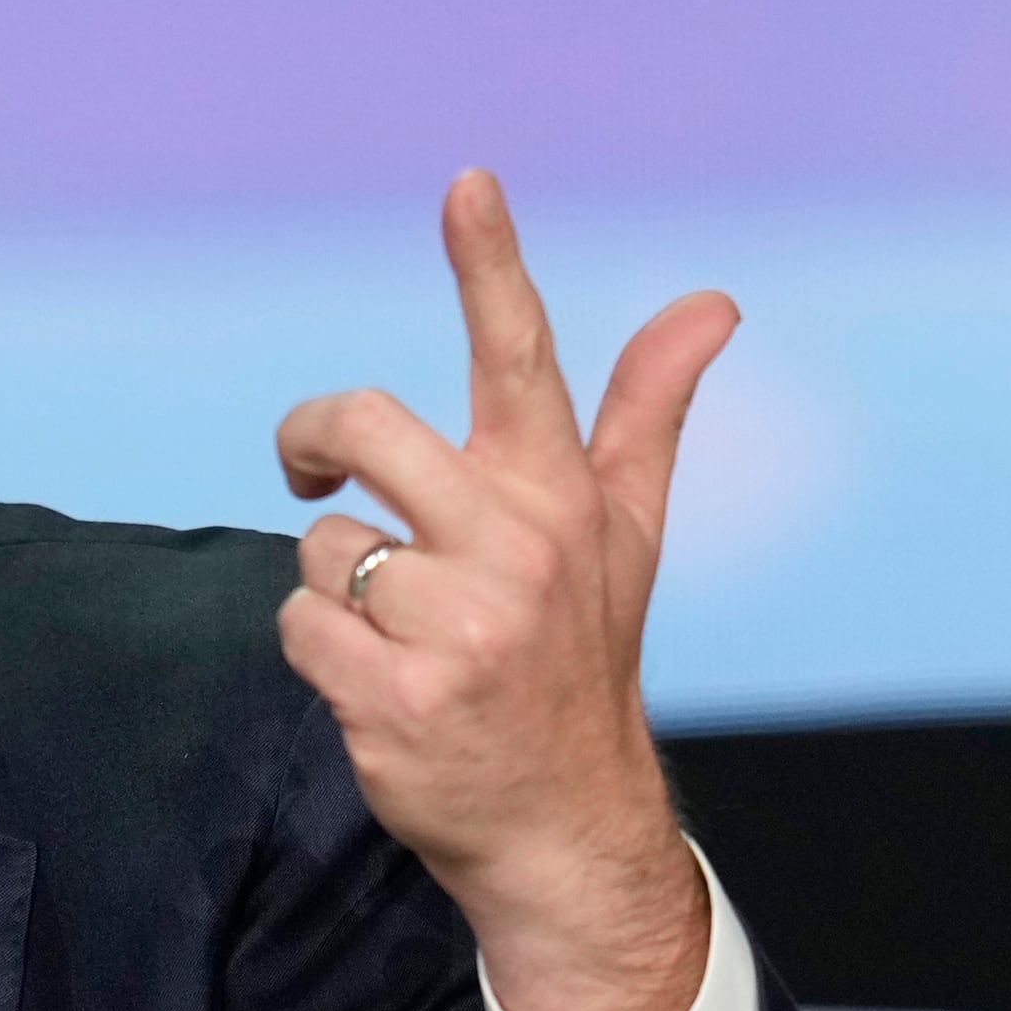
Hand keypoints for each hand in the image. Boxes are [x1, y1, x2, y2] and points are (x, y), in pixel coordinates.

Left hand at [272, 171, 735, 1010]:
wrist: (564, 828)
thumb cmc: (578, 664)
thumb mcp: (623, 536)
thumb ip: (646, 412)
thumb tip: (712, 302)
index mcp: (559, 499)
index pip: (523, 358)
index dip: (489, 263)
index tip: (466, 182)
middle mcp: (516, 551)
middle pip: (365, 428)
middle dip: (313, 440)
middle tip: (312, 468)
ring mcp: (458, 628)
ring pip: (322, 546)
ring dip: (338, 589)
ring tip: (401, 636)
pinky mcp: (396, 697)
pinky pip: (298, 623)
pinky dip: (319, 652)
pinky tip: (379, 686)